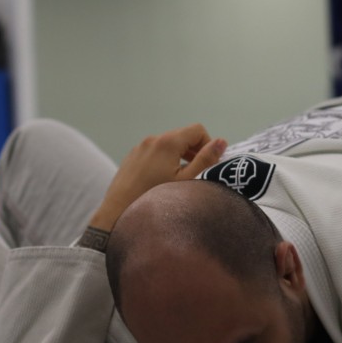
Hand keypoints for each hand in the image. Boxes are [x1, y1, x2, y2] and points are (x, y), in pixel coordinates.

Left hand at [89, 124, 226, 230]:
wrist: (119, 212)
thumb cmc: (156, 198)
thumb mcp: (187, 181)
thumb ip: (206, 160)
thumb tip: (222, 142)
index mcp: (168, 142)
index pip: (198, 130)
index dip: (208, 145)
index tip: (207, 164)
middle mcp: (153, 139)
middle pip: (183, 136)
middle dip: (194, 151)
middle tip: (196, 173)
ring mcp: (140, 147)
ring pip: (168, 145)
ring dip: (179, 157)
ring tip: (180, 179)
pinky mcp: (132, 157)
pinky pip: (154, 152)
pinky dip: (164, 161)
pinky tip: (162, 181)